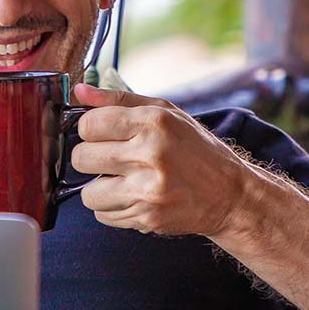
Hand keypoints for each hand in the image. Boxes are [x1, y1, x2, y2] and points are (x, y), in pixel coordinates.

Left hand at [70, 84, 254, 236]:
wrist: (229, 194)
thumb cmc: (196, 149)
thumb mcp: (165, 112)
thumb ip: (119, 99)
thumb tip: (79, 91)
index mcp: (153, 122)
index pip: (88, 124)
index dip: (89, 129)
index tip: (101, 133)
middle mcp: (150, 155)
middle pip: (82, 158)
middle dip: (91, 158)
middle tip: (112, 158)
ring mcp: (148, 190)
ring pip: (88, 193)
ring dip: (99, 188)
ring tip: (122, 181)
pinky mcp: (147, 218)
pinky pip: (103, 215)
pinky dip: (112, 207)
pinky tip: (133, 197)